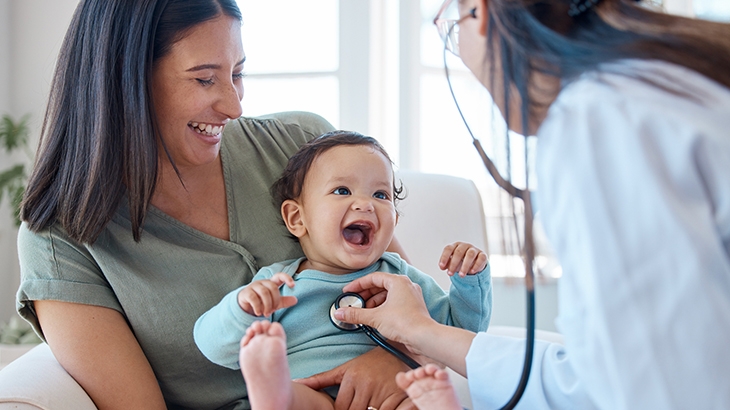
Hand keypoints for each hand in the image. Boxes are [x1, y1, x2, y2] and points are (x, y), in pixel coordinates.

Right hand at [237, 273, 296, 315]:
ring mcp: (253, 286)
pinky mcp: (246, 293)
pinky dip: (258, 307)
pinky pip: (253, 298)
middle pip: (273, 287)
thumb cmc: (262, 302)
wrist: (246, 307)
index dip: (287, 278)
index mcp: (271, 283)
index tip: (293, 285)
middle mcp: (262, 282)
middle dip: (275, 300)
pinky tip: (259, 313)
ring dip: (267, 305)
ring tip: (267, 313)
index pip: (279, 276)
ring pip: (264, 292)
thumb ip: (284, 301)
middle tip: (273, 310)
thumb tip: (295, 300)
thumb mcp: (274, 303)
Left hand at [297, 347, 414, 409]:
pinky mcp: (397, 396)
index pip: (340, 408)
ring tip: (372, 403)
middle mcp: (366, 382)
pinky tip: (383, 406)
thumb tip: (298, 383)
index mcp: (351, 376)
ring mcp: (382, 390)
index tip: (349, 405)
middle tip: (361, 403)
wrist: (401, 352)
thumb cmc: (371, 363)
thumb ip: (321, 379)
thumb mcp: (345, 369)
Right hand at [335, 273, 436, 353]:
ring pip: (388, 295)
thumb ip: (356, 314)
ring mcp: (411, 296)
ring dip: (374, 302)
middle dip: (365, 295)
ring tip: (364, 312)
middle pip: (380, 285)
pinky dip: (383, 307)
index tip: (348, 291)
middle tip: (354, 303)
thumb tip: (340, 313)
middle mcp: (406, 285)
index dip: (358, 285)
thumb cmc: (404, 322)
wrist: (424, 337)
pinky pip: (394, 302)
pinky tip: (375, 317)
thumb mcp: (375, 317)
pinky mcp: (413, 307)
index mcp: (398, 281)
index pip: (373, 278)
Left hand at [438, 241, 487, 276]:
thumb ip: (446, 264)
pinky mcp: (483, 255)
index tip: (441, 267)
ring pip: (470, 254)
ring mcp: (474, 250)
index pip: (448, 249)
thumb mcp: (452, 263)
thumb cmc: (461, 261)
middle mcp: (465, 246)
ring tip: (461, 275)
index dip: (444, 257)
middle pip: (458, 252)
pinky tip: (472, 272)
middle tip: (450, 274)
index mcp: (455, 246)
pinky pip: (481, 258)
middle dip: (453, 264)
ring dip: (465, 265)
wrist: (474, 263)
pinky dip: (476, 265)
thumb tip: (442, 267)